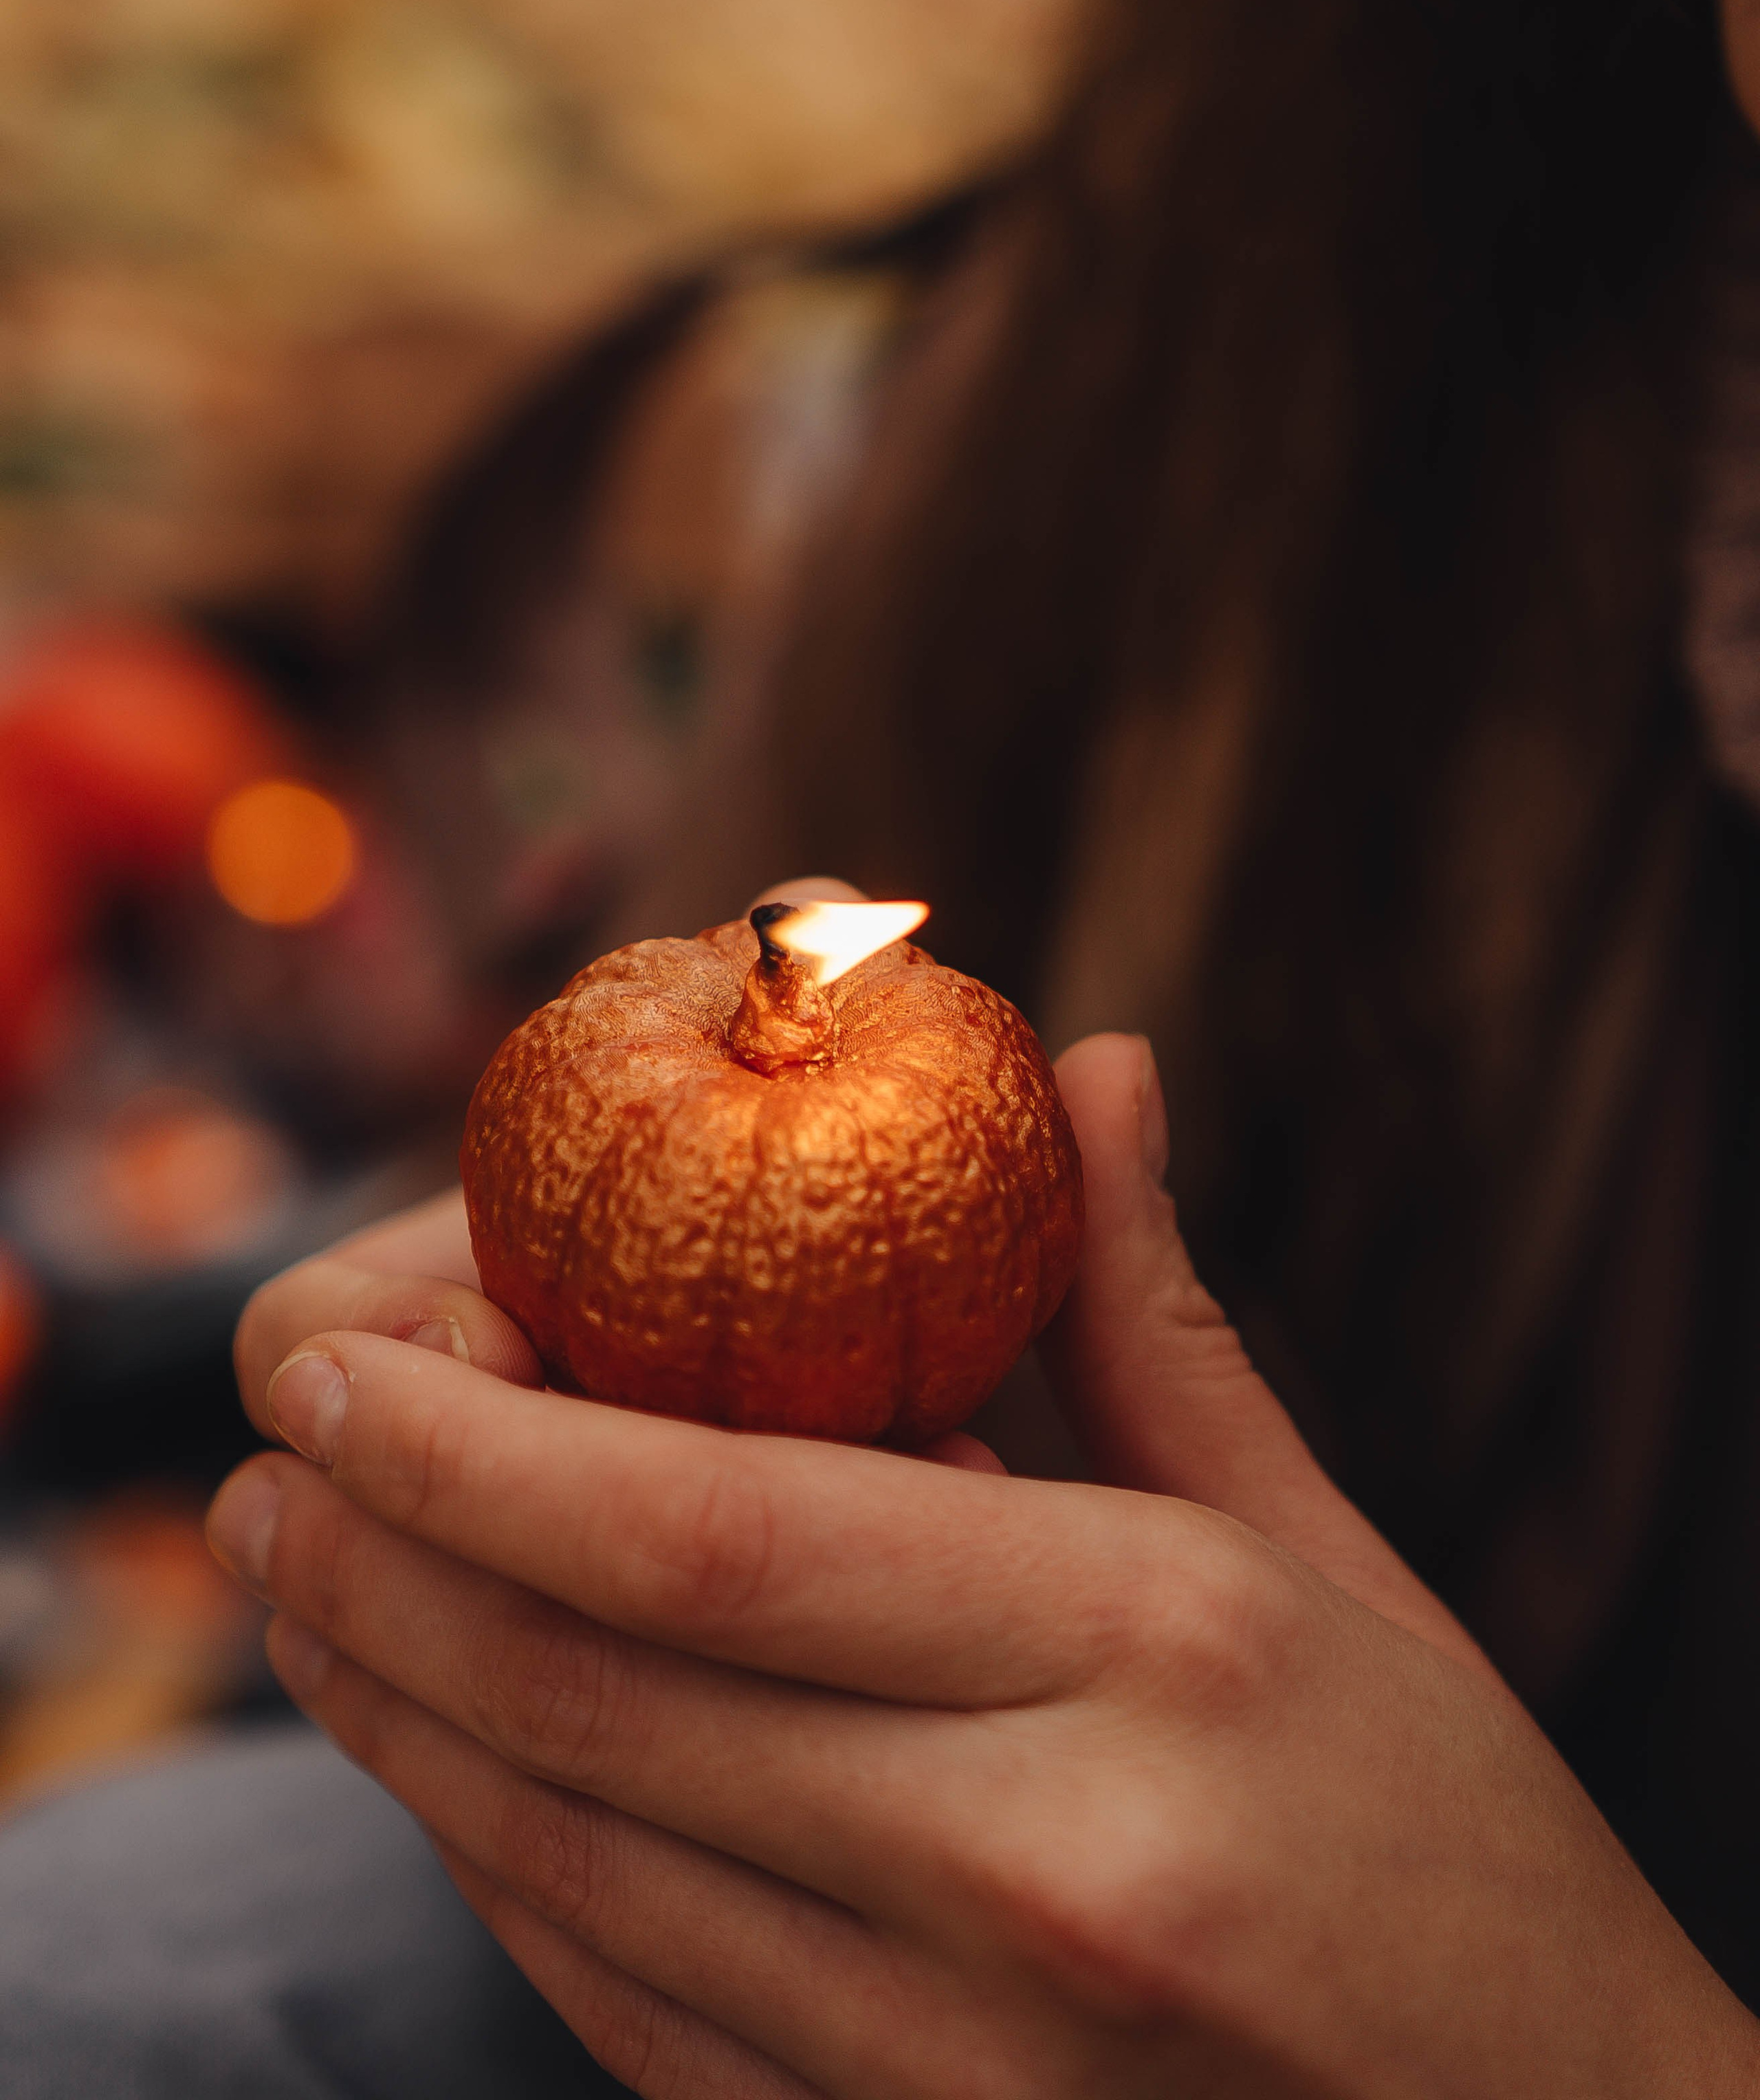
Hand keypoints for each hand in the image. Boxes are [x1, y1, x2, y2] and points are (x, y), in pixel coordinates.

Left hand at [214, 1067, 1759, 2098]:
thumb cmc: (1458, 1845)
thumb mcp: (1334, 1559)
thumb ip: (1157, 1318)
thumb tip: (1089, 1074)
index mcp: (1146, 1652)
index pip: (714, 1534)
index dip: (480, 1447)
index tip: (337, 1364)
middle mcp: (1029, 1866)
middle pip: (597, 1695)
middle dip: (384, 1569)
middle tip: (265, 1465)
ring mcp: (953, 2063)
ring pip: (576, 1866)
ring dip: (403, 1719)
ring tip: (298, 1588)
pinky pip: (633, 2010)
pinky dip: (511, 1876)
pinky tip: (449, 1770)